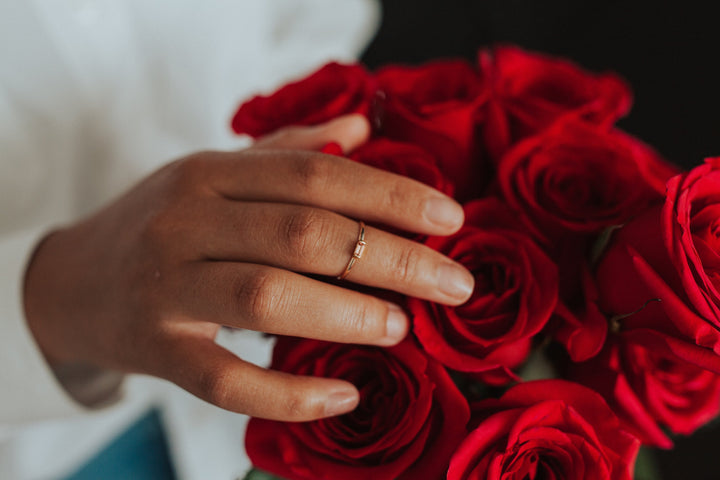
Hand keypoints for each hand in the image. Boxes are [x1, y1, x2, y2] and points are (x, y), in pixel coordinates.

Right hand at [23, 115, 472, 420]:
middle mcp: (187, 221)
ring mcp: (167, 287)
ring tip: (403, 328)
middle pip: (305, 234)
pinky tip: (343, 396)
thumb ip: (286, 150)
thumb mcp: (212, 172)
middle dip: (391, 259)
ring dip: (347, 314)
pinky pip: (225, 380)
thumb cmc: (159, 224)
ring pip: (268, 296)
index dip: (389, 194)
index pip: (315, 175)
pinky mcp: (156, 349)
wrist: (69, 282)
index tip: (450, 219)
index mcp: (210, 172)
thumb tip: (361, 127)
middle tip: (452, 285)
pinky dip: (289, 393)